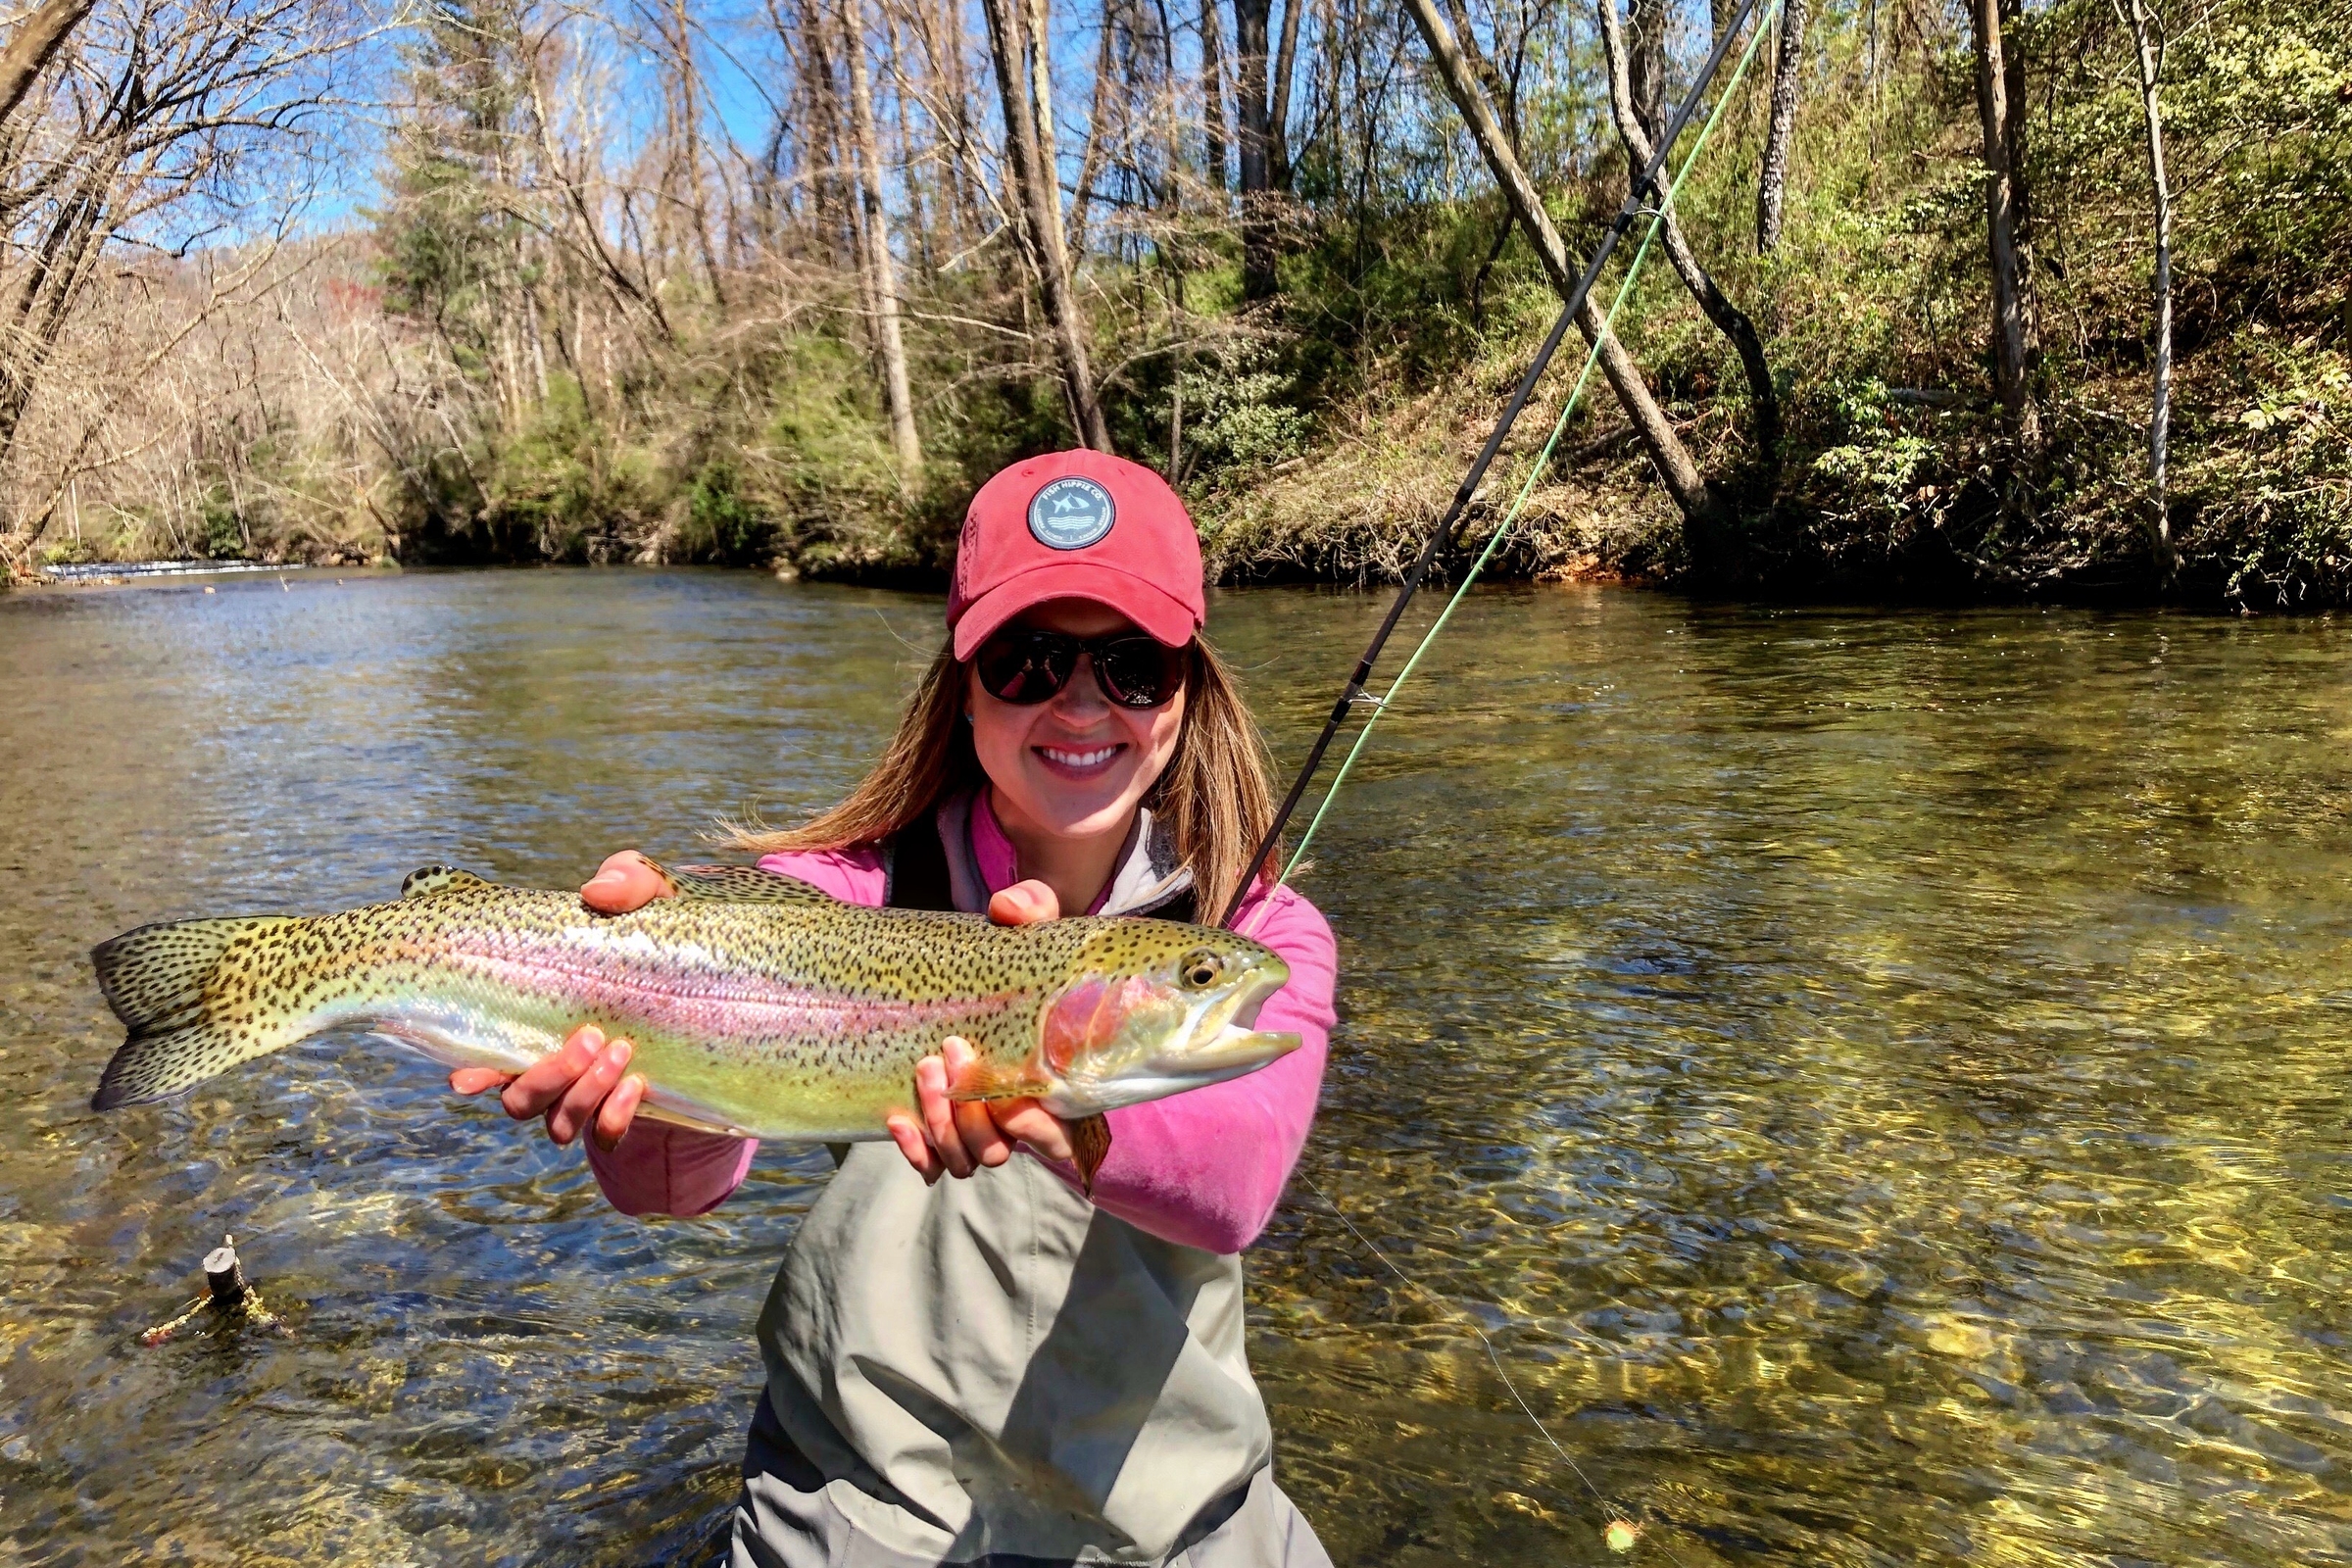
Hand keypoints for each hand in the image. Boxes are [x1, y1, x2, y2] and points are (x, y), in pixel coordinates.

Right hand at [448, 851, 666, 1150]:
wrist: (735, 984)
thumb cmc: (671, 933)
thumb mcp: (657, 898)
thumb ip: (629, 880)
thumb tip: (596, 893)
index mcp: (543, 1017)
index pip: (488, 1053)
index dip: (472, 1071)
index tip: (468, 1076)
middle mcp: (558, 1063)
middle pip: (518, 1099)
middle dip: (546, 1076)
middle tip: (591, 1035)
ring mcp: (593, 1092)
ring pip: (556, 1123)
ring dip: (581, 1096)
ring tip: (621, 1054)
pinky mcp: (631, 1111)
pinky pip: (606, 1138)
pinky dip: (613, 1120)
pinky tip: (637, 1087)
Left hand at [886, 879, 1076, 1182]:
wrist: (989, 979)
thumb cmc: (1023, 961)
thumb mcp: (1036, 931)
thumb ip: (1032, 911)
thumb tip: (1008, 909)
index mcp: (1058, 1086)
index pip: (1056, 1138)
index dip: (1031, 1125)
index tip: (1005, 1084)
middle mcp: (1022, 1118)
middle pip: (997, 1151)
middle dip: (968, 1114)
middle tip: (948, 1050)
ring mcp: (982, 1127)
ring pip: (965, 1160)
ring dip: (940, 1125)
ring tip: (923, 1068)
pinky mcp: (946, 1129)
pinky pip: (932, 1164)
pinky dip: (915, 1150)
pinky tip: (897, 1119)